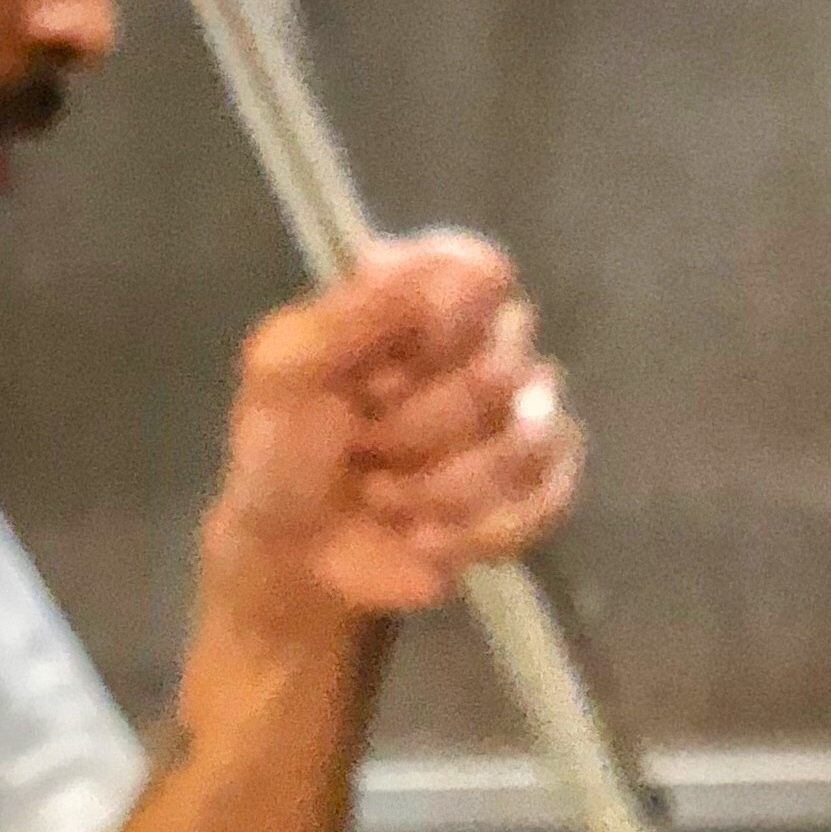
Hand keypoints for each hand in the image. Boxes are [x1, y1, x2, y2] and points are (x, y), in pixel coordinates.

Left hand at [201, 233, 583, 635]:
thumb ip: (352, 312)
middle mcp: (479, 351)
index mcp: (421, 304)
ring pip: (530, 439)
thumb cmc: (281, 454)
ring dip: (442, 487)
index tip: (381, 364)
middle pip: (505, 367)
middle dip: (418, 426)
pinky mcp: (531, 492)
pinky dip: (477, 530)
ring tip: (382, 497)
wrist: (293, 558)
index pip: (482, 273)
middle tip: (360, 445)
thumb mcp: (283, 371)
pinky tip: (424, 538)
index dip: (442, 323)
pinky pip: (549, 499)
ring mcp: (514, 423)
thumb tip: (448, 276)